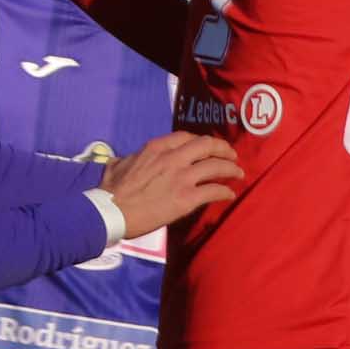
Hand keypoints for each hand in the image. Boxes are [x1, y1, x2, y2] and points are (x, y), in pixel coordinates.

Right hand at [102, 131, 239, 237]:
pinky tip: (229, 194)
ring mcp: (181, 177)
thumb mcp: (117, 164)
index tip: (207, 147)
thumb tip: (125, 160)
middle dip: (223, 149)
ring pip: (216, 166)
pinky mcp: (186, 198)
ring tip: (238, 174)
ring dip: (231, 169)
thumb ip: (128, 159)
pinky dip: (225, 191)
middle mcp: (173, 158)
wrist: (111, 211)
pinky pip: (214, 190)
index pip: (186, 137)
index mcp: (156, 148)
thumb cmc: (111, 190)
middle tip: (231, 156)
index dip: (201, 141)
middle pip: (207, 145)